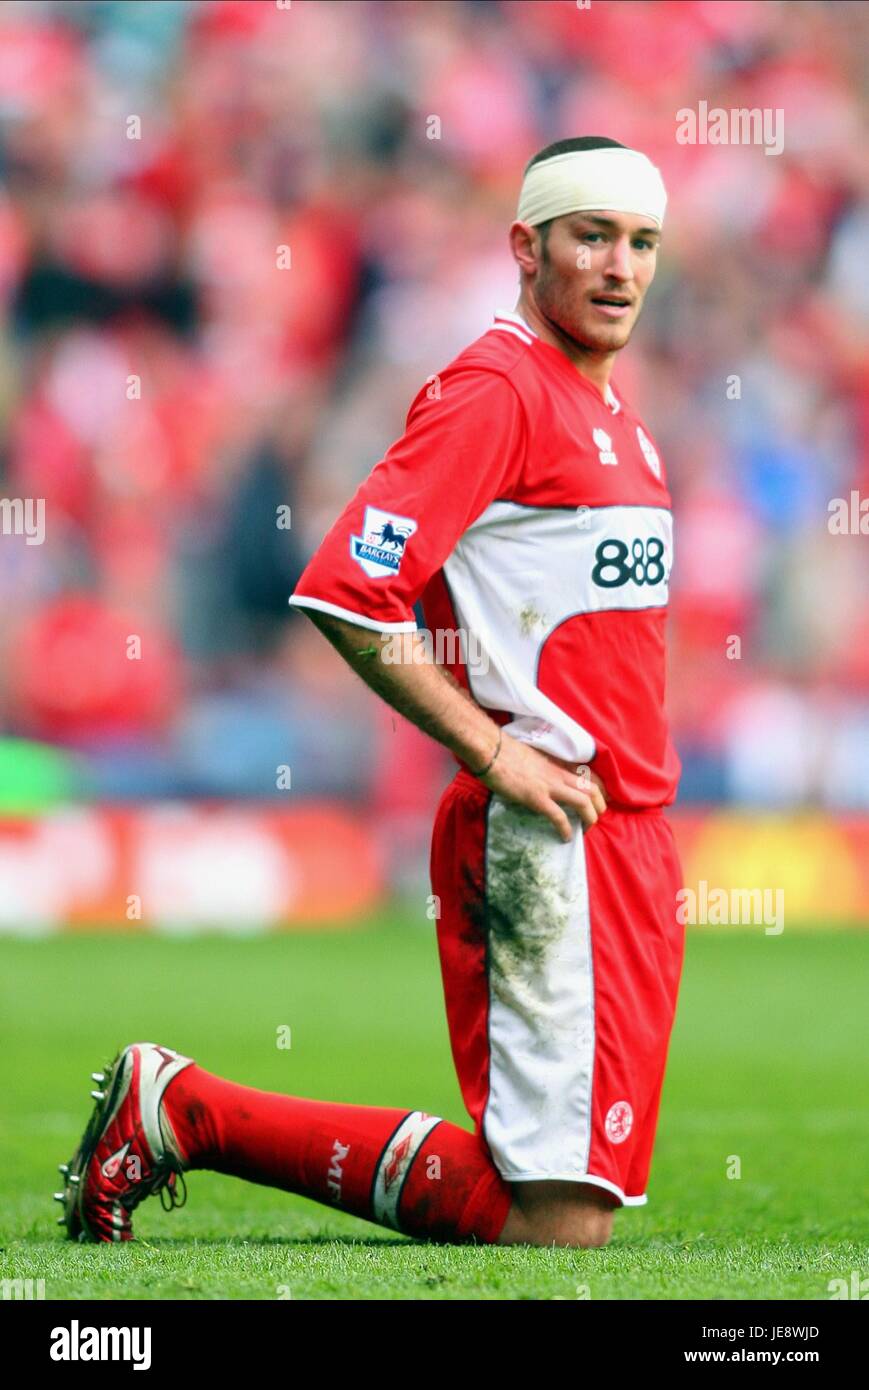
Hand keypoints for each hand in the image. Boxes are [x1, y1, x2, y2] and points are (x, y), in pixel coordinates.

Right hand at [477, 733, 606, 841]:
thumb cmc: (504, 752)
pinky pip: (558, 816)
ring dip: (589, 819)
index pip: (589, 775)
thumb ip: (543, 769)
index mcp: (557, 764)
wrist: (490, 749)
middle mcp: (558, 774)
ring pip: (583, 802)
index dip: (600, 790)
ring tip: (585, 831)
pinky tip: (565, 837)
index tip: (599, 802)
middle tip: (594, 820)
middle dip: (599, 808)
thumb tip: (541, 780)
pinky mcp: (536, 798)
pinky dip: (566, 829)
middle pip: (592, 790)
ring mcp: (549, 786)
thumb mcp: (532, 758)